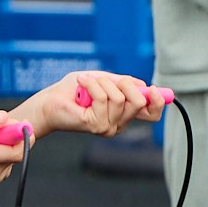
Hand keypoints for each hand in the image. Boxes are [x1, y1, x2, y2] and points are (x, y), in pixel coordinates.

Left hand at [42, 71, 158, 136]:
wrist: (49, 101)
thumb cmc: (73, 91)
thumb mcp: (103, 80)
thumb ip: (122, 83)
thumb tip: (142, 84)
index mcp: (123, 115)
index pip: (151, 114)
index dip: (158, 101)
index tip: (152, 88)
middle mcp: (119, 125)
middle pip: (140, 103)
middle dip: (125, 83)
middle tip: (107, 79)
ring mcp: (108, 127)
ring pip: (120, 98)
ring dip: (102, 83)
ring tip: (87, 82)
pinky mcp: (96, 125)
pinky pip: (103, 98)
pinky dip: (92, 84)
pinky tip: (81, 84)